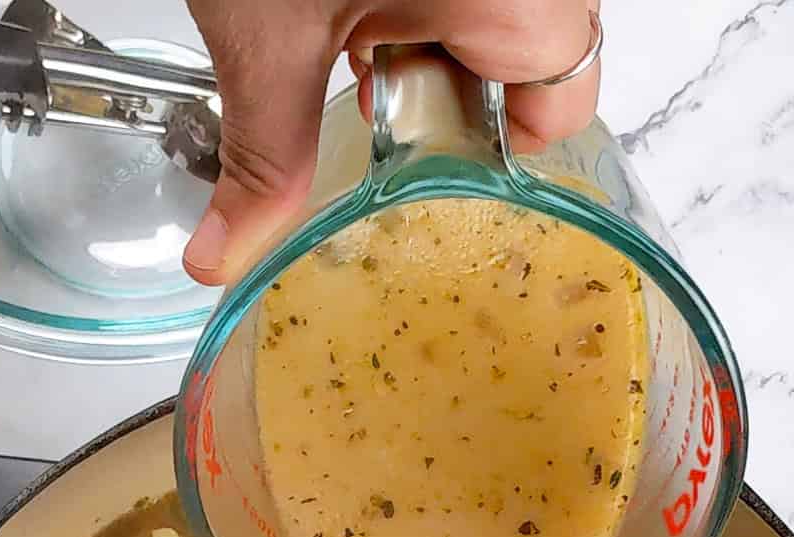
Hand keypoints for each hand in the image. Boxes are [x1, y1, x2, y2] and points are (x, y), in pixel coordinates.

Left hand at [182, 0, 600, 283]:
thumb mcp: (270, 38)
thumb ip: (265, 156)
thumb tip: (232, 254)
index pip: (561, 108)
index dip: (495, 152)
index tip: (431, 167)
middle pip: (534, 60)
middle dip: (451, 92)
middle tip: (379, 99)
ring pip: (502, 8)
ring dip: (431, 37)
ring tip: (357, 31)